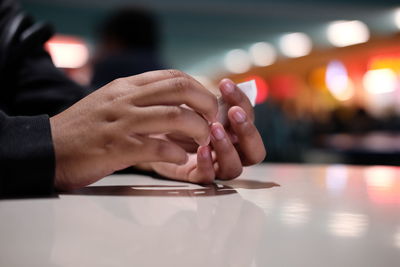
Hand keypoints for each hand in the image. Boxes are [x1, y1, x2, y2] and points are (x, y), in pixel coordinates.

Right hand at [50, 70, 217, 189]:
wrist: (47, 148)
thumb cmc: (83, 129)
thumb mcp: (110, 102)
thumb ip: (139, 99)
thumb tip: (174, 105)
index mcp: (126, 86)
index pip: (173, 76)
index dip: (199, 88)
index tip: (208, 105)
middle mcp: (126, 98)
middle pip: (180, 89)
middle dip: (206, 103)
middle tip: (214, 121)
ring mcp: (122, 122)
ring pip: (175, 116)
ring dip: (198, 130)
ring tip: (203, 142)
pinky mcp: (117, 147)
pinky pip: (157, 147)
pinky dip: (176, 153)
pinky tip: (180, 160)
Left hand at [145, 79, 265, 183]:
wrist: (152, 130)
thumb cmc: (178, 115)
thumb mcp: (195, 104)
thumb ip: (212, 101)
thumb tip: (226, 89)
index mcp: (235, 131)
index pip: (250, 119)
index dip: (242, 101)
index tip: (225, 84)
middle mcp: (231, 151)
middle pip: (255, 152)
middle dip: (247, 131)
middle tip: (233, 113)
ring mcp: (216, 166)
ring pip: (234, 168)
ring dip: (227, 147)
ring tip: (215, 129)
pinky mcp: (196, 175)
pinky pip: (208, 177)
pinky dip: (207, 163)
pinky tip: (201, 149)